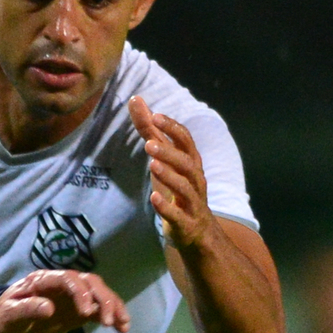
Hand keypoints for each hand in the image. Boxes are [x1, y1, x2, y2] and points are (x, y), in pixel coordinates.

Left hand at [0, 268, 130, 332]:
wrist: (4, 323)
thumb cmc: (4, 317)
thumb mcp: (10, 315)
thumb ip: (27, 309)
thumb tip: (48, 308)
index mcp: (44, 280)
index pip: (68, 279)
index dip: (80, 293)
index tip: (86, 313)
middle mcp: (62, 283)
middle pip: (90, 282)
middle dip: (102, 299)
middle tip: (108, 322)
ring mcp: (73, 295)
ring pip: (99, 293)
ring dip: (113, 306)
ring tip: (122, 325)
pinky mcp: (78, 309)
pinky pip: (99, 308)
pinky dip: (112, 315)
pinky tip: (122, 328)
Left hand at [130, 96, 214, 249]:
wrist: (197, 232)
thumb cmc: (178, 190)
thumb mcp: (164, 159)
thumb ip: (150, 131)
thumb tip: (136, 100)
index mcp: (191, 163)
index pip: (186, 141)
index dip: (173, 128)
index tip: (157, 116)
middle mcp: (195, 180)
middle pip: (187, 162)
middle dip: (170, 152)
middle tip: (149, 143)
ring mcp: (192, 202)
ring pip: (185, 187)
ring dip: (169, 175)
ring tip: (152, 164)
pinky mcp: (186, 223)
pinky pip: (178, 215)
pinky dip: (167, 207)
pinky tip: (154, 198)